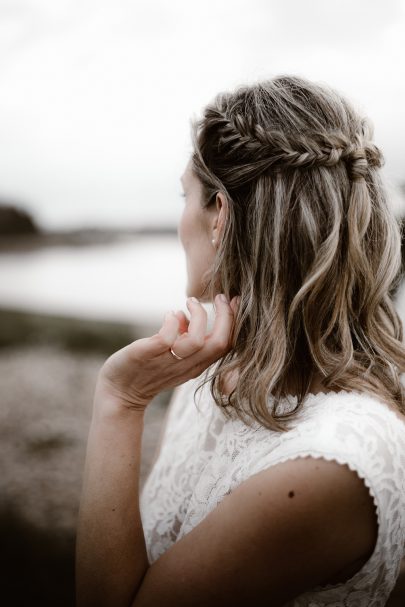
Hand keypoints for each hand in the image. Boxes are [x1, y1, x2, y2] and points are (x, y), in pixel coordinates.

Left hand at [94, 294, 239, 413]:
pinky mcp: (147, 355)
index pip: (226, 345)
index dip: (234, 322)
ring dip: (197, 315)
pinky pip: (166, 339)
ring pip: (195, 341)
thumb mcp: (174, 356)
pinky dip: (172, 322)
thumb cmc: (147, 370)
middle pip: (219, 343)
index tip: (234, 301)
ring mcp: (167, 361)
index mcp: (197, 364)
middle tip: (219, 296)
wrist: (120, 393)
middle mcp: (186, 365)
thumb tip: (186, 315)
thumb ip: (184, 337)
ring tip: (189, 302)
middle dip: (225, 316)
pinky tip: (169, 315)